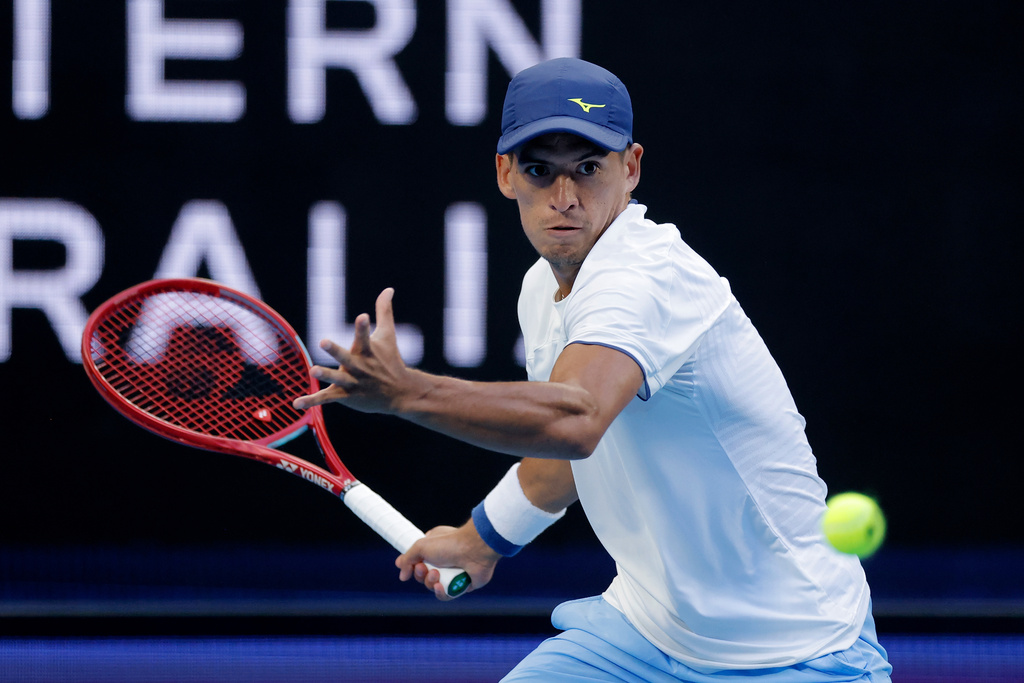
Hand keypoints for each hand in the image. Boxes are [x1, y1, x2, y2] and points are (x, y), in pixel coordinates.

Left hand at [293, 288, 421, 413]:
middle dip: (335, 350)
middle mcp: (360, 367)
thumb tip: (389, 288)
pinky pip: (327, 398)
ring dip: (325, 374)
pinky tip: (296, 404)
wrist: (400, 393)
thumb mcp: (388, 334)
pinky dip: (312, 401)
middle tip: (323, 340)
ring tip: (312, 370)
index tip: (362, 316)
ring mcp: (353, 382)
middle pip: (346, 357)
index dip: (362, 326)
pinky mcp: (346, 396)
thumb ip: (384, 311)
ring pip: (337, 379)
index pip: (364, 336)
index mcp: (368, 351)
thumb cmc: (391, 360)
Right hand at [397, 522, 500, 600]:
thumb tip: (402, 575)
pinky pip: (447, 595)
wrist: (475, 550)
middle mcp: (444, 560)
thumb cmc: (450, 544)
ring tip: (436, 575)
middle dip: (421, 575)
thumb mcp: (421, 546)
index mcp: (435, 547)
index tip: (413, 565)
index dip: (413, 566)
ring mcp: (453, 573)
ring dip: (431, 583)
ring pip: (434, 587)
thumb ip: (408, 559)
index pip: (419, 561)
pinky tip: (440, 586)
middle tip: (425, 569)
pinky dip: (441, 593)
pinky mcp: (462, 585)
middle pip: (424, 576)